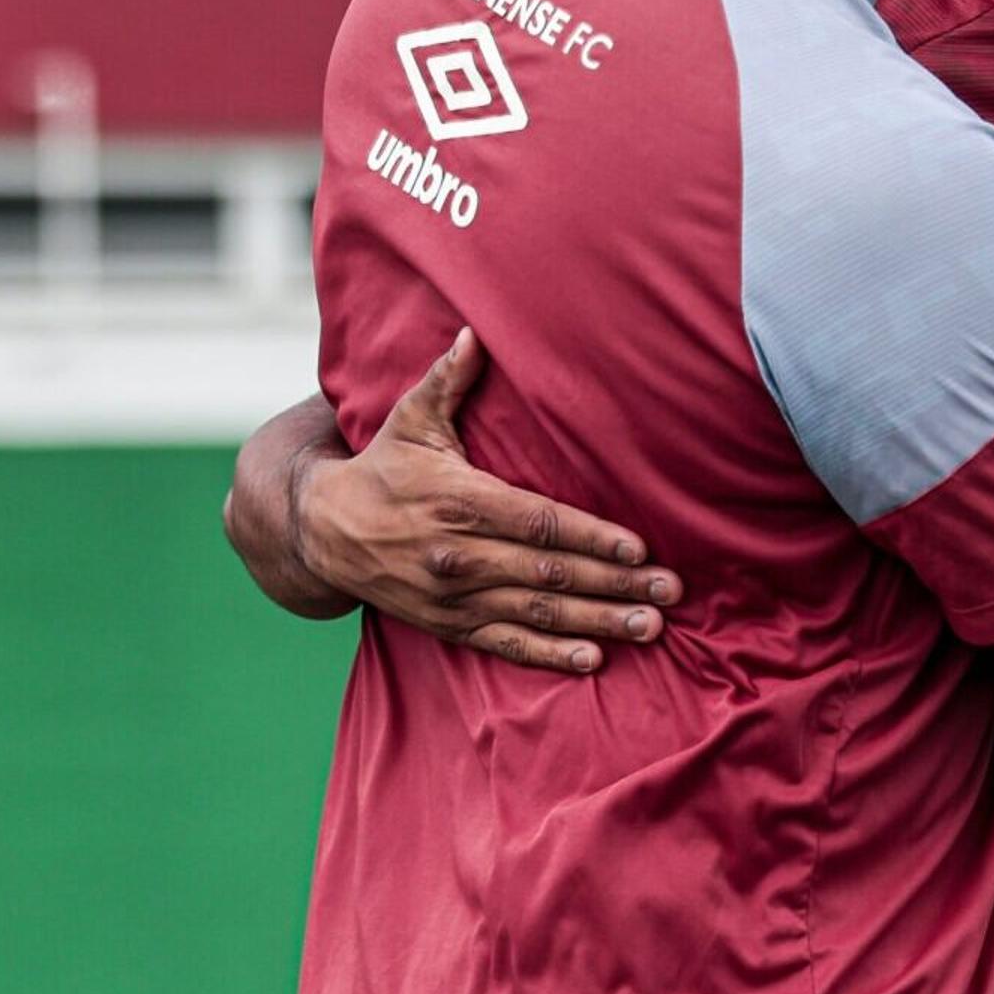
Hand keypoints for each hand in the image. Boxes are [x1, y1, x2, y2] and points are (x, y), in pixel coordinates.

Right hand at [298, 333, 684, 671]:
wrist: (322, 532)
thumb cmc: (381, 467)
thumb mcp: (410, 419)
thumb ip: (447, 380)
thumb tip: (474, 332)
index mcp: (459, 501)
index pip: (539, 523)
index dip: (592, 538)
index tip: (639, 548)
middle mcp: (459, 555)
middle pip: (550, 574)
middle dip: (615, 584)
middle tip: (671, 591)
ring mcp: (454, 597)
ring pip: (537, 614)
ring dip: (598, 623)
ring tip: (650, 626)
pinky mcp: (447, 625)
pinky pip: (505, 644)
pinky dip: (549, 656)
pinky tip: (592, 660)